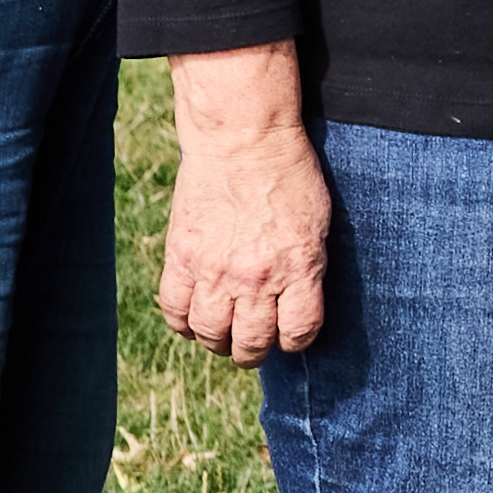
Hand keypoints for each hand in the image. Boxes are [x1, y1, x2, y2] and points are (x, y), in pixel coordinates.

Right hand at [156, 107, 338, 361]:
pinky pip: (174, 310)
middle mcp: (256, 277)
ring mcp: (214, 270)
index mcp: (299, 268)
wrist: (244, 141)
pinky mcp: (181, 258)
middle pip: (251, 342)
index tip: (291, 337)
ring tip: (223, 334)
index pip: (299, 332)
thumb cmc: (291, 176)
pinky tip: (192, 318)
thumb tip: (299, 301)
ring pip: (209, 334)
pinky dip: (182, 323)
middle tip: (253, 345)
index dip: (296, 342)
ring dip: (217, 342)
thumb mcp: (318, 224)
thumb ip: (307, 267)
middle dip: (254, 351)